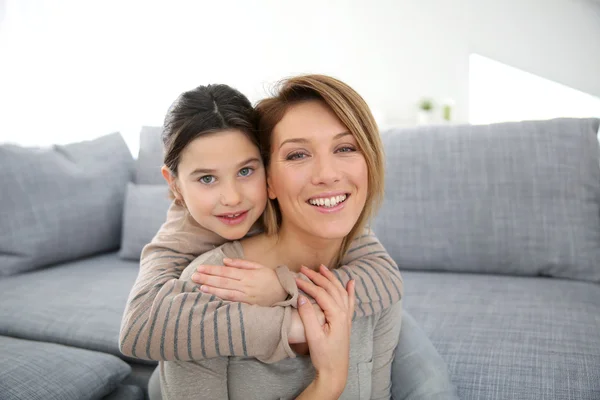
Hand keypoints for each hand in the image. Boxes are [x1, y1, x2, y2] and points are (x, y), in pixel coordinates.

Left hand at [191, 258, 286, 305]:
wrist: (285, 292)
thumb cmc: (271, 278)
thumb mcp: (258, 266)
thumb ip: (241, 263)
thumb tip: (225, 261)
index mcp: (247, 274)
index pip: (226, 271)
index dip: (212, 269)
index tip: (200, 268)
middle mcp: (245, 284)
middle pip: (223, 280)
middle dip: (207, 278)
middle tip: (193, 276)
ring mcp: (246, 295)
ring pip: (225, 291)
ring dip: (211, 288)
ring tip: (199, 285)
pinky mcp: (248, 304)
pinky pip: (232, 301)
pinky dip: (221, 298)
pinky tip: (211, 296)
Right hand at [296, 265, 355, 396]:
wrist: (335, 372)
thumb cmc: (324, 356)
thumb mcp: (314, 337)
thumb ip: (308, 316)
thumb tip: (301, 297)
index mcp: (337, 315)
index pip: (321, 293)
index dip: (307, 284)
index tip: (295, 278)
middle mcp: (344, 313)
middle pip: (331, 288)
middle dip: (317, 276)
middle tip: (303, 268)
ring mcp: (346, 317)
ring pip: (340, 291)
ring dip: (331, 278)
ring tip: (322, 268)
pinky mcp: (346, 322)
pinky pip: (349, 301)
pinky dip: (350, 290)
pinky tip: (351, 282)